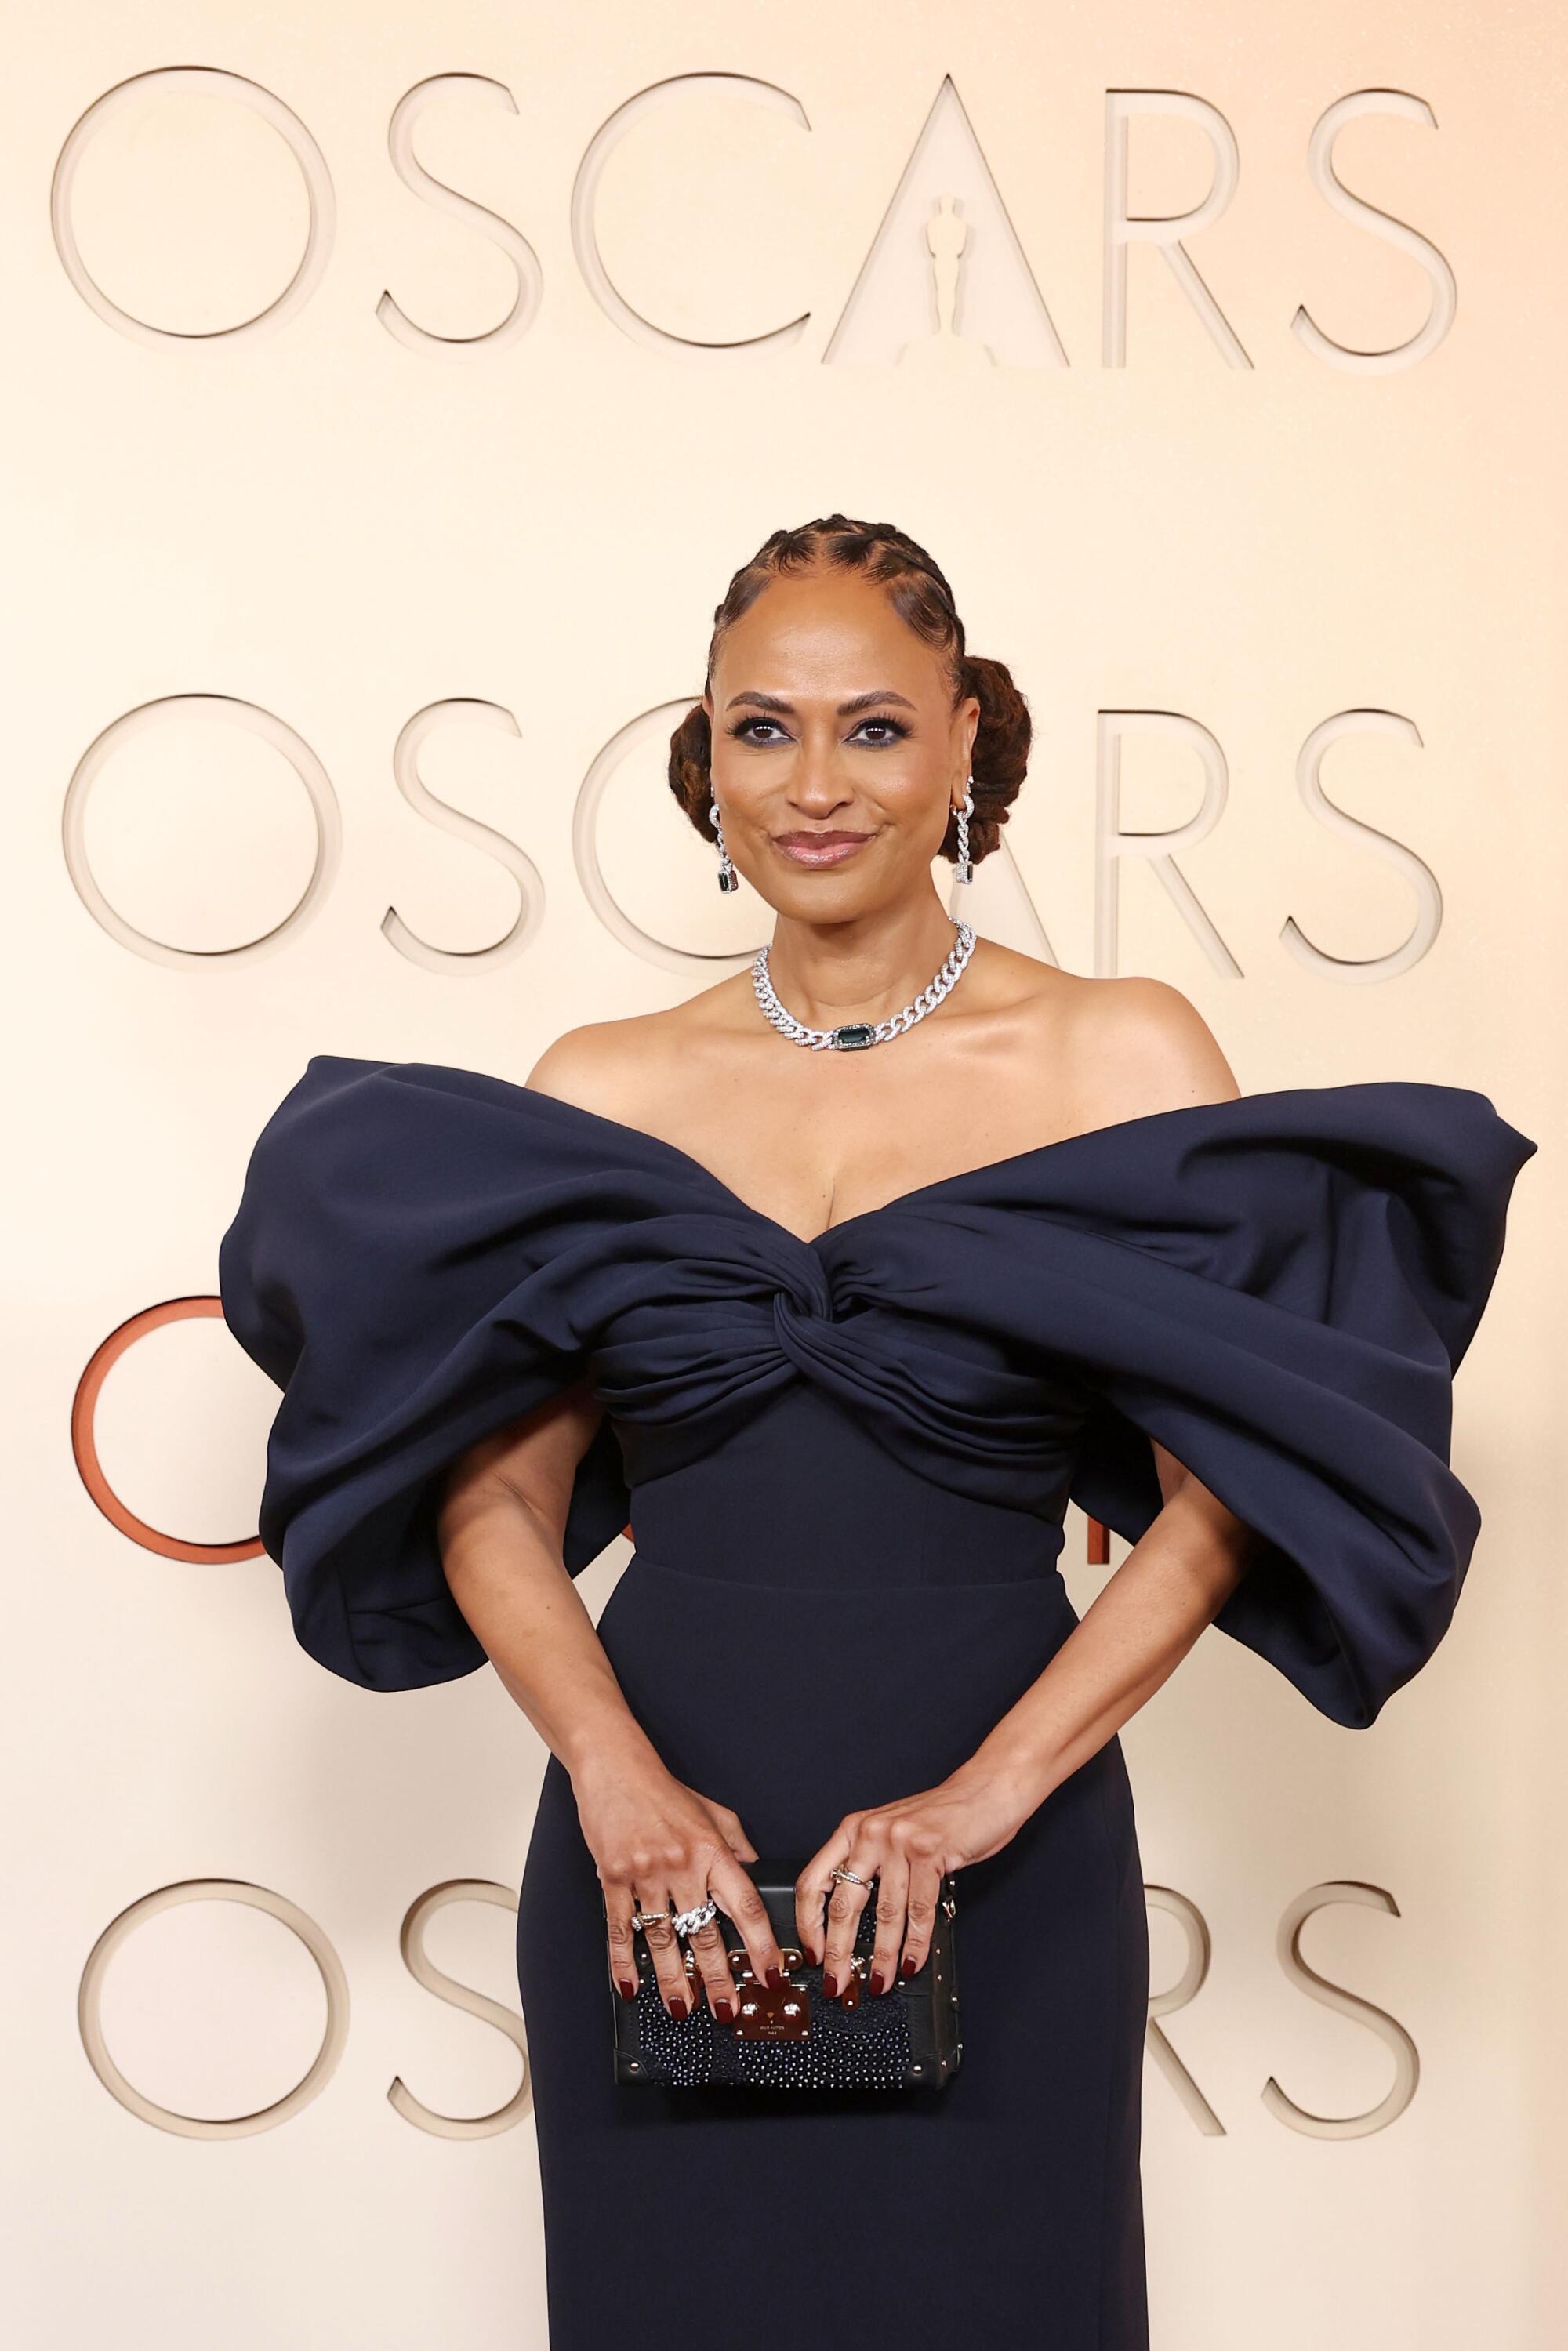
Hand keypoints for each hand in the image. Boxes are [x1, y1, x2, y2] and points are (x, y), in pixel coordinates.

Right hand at [572, 1743, 785, 2020]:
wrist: (616, 1768)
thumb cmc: (664, 1790)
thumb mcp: (714, 1812)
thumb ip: (737, 1844)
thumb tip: (754, 1869)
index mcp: (712, 1851)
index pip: (745, 1905)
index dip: (760, 1944)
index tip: (769, 1973)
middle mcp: (683, 1865)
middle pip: (704, 1932)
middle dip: (717, 1978)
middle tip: (726, 2010)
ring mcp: (647, 1874)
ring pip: (664, 1939)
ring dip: (673, 1979)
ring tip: (683, 2008)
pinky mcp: (614, 1878)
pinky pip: (621, 1928)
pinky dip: (624, 1961)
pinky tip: (631, 1986)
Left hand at [795, 1762, 1037, 1999]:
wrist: (985, 1790)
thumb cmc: (940, 1817)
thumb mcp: (891, 1833)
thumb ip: (870, 1866)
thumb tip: (850, 1921)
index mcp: (853, 1829)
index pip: (812, 1881)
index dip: (807, 1923)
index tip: (812, 1953)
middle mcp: (870, 1833)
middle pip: (843, 1904)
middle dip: (839, 1952)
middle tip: (838, 1983)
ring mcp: (899, 1842)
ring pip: (884, 1914)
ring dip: (881, 1957)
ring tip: (879, 1982)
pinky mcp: (930, 1853)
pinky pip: (919, 1911)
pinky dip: (916, 1944)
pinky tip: (911, 1962)